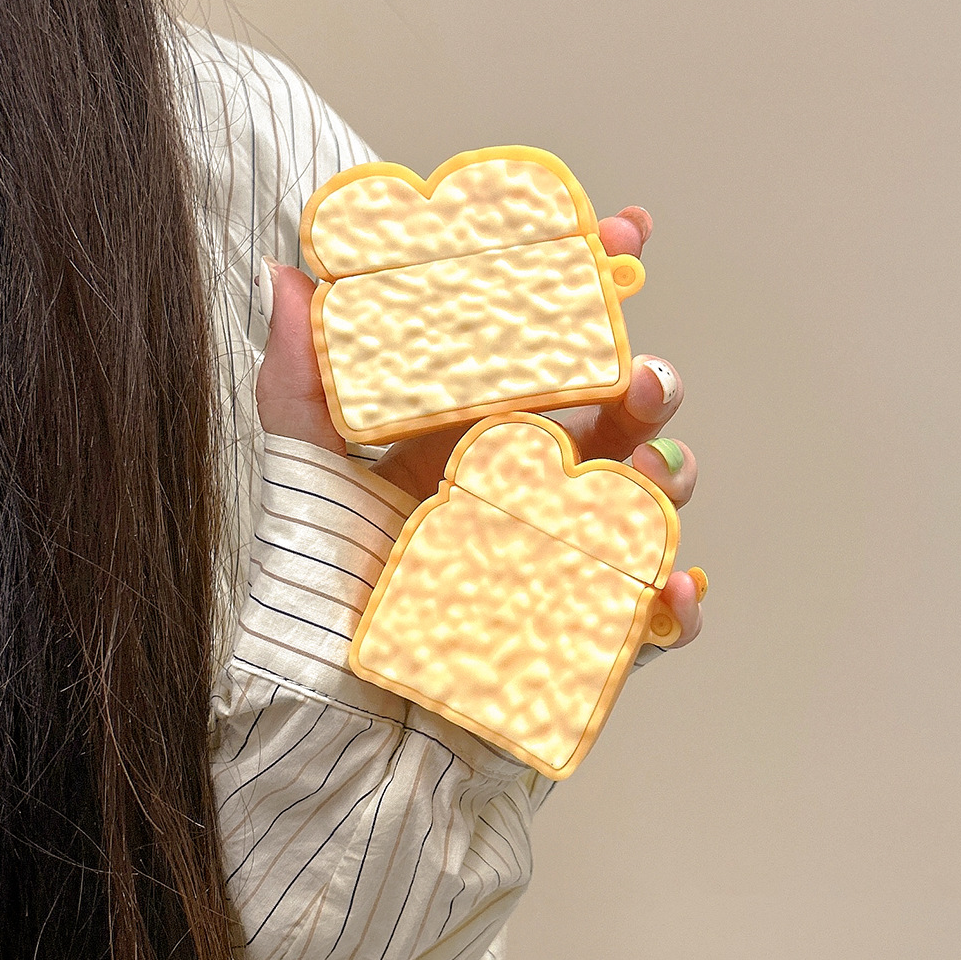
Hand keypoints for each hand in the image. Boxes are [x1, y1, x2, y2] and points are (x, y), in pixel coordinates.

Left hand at [255, 206, 702, 645]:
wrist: (342, 723)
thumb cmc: (330, 596)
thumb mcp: (311, 478)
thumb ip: (302, 383)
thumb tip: (284, 275)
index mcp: (478, 434)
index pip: (549, 348)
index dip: (592, 287)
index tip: (626, 236)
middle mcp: (532, 484)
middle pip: (616, 418)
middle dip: (649, 384)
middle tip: (640, 380)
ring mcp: (568, 552)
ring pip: (646, 500)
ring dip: (669, 478)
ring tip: (650, 475)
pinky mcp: (589, 629)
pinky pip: (651, 613)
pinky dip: (676, 601)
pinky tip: (669, 588)